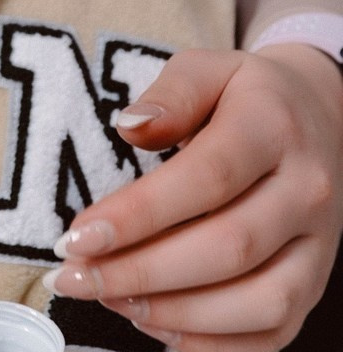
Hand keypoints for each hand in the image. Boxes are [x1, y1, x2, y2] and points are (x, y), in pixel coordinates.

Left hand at [46, 44, 342, 349]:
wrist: (319, 117)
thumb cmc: (242, 93)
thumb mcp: (205, 68)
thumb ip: (169, 94)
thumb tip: (128, 126)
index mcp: (272, 129)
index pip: (207, 178)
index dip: (139, 214)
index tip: (78, 234)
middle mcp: (305, 192)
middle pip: (228, 249)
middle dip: (141, 272)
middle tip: (75, 276)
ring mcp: (317, 246)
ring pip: (256, 302)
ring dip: (173, 313)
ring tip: (107, 297)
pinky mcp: (314, 284)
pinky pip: (272, 333)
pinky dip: (211, 343)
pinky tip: (153, 323)